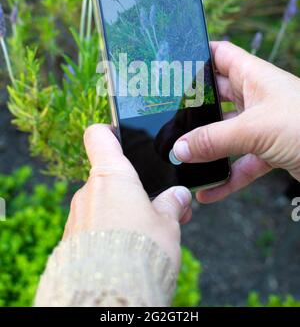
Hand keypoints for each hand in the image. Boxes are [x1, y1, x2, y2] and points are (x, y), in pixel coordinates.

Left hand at [63, 124, 191, 269]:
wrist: (107, 293)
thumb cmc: (141, 250)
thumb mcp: (167, 224)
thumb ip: (172, 205)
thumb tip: (179, 196)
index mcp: (112, 175)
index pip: (99, 135)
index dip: (110, 130)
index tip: (122, 135)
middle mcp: (90, 190)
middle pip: (109, 176)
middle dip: (131, 188)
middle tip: (154, 207)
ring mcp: (77, 215)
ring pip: (102, 203)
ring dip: (121, 211)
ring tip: (145, 233)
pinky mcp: (71, 240)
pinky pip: (92, 226)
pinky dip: (108, 231)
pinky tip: (126, 248)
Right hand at [172, 41, 299, 202]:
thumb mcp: (255, 129)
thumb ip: (214, 139)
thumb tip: (179, 149)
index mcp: (254, 76)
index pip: (220, 54)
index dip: (199, 54)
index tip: (173, 64)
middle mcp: (257, 97)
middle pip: (218, 96)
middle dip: (195, 107)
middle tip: (167, 114)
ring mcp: (264, 124)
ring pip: (227, 133)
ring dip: (208, 147)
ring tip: (182, 157)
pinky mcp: (271, 151)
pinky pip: (241, 163)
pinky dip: (227, 177)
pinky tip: (209, 192)